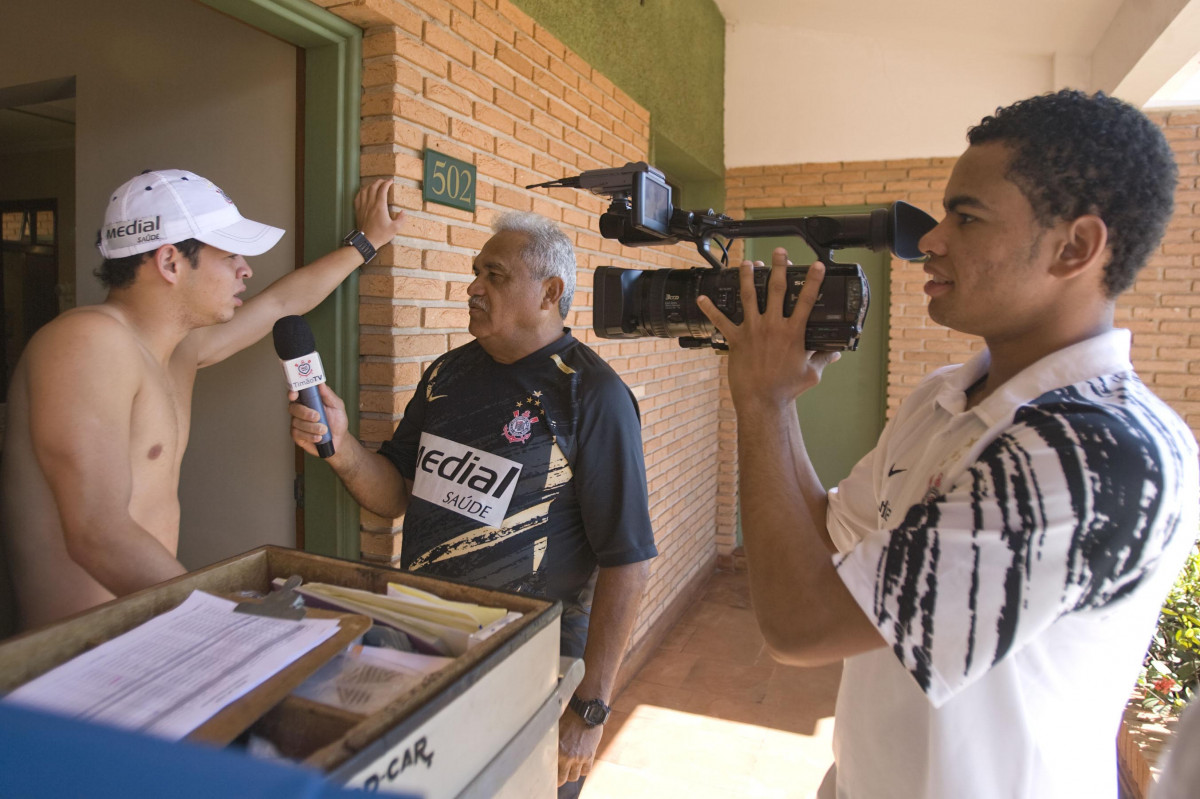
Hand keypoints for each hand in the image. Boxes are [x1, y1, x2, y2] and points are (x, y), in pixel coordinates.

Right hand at [288, 383, 349, 457]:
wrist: (340, 439)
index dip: (292, 392)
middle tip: (317, 416)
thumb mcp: (337, 405)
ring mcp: (297, 423)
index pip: (295, 393)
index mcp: (307, 400)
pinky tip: (318, 437)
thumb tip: (320, 383)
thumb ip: (328, 394)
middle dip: (305, 413)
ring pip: (296, 422)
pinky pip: (297, 434)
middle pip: (293, 408)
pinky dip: (310, 436)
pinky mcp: (297, 436)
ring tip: (324, 430)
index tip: (295, 394)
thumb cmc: (337, 421)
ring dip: (312, 427)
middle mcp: (299, 410)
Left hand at [355, 178, 405, 250]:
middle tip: (384, 181)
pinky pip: (358, 197)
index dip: (387, 183)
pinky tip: (364, 192)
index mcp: (380, 206)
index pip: (383, 190)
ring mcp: (363, 206)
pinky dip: (361, 192)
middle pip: (373, 187)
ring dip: (370, 185)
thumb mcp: (395, 228)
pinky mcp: (358, 210)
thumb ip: (401, 219)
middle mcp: (370, 204)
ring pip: (364, 190)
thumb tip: (403, 212)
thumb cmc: (381, 235)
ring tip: (375, 184)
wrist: (366, 241)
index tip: (391, 181)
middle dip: (379, 182)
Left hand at [557, 708, 603, 786]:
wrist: (586, 710)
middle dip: (560, 778)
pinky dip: (582, 769)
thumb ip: (552, 743)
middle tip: (559, 774)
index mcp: (556, 749)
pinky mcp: (589, 756)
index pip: (551, 770)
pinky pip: (586, 771)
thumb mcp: (556, 729)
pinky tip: (580, 764)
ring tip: (570, 769)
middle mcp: (567, 756)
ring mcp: (579, 757)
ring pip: (574, 777)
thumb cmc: (569, 716)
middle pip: (562, 778)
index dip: (551, 773)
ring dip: (571, 774)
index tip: (550, 772)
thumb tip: (545, 749)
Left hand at [697, 247, 840, 412]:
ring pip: (748, 296)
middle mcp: (773, 326)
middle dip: (778, 267)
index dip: (813, 280)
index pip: (806, 300)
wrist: (762, 401)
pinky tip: (702, 298)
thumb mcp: (812, 373)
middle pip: (776, 289)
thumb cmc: (787, 389)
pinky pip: (721, 321)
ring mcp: (753, 330)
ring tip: (748, 263)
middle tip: (779, 252)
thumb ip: (823, 359)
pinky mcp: (736, 340)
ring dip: (747, 277)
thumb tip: (836, 354)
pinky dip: (710, 309)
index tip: (817, 264)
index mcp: (793, 332)